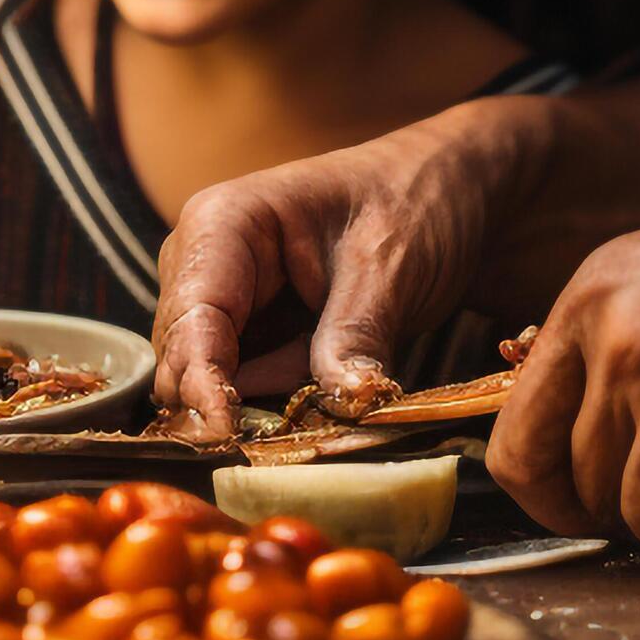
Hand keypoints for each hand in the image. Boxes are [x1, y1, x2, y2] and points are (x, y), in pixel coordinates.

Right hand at [150, 95, 557, 440]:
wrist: (454, 193)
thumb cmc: (416, 202)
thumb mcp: (391, 265)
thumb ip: (356, 334)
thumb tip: (341, 403)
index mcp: (222, 224)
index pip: (191, 321)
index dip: (202, 385)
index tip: (226, 438)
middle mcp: (204, 265)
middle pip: (184, 361)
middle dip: (222, 408)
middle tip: (284, 445)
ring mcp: (225, 304)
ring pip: (208, 385)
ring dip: (253, 415)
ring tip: (314, 419)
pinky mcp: (255, 337)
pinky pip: (247, 390)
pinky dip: (275, 411)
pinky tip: (318, 409)